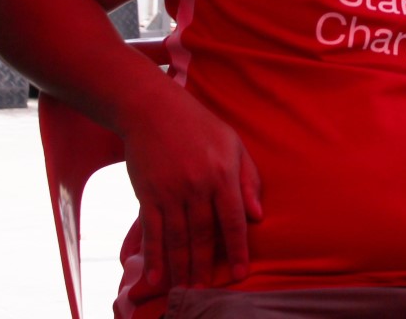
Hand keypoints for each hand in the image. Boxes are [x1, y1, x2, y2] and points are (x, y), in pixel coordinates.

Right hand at [122, 92, 262, 288]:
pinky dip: (154, 257)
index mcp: (223, 174)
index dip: (236, 250)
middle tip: (206, 294)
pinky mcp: (147, 194)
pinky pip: (152, 232)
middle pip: (202, 235)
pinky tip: (156, 278)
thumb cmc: (201, 127)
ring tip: (185, 292)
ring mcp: (170, 191)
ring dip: (181, 268)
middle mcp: (197, 186)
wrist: (154, 110)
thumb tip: (258, 216)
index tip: (240, 274)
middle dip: (204, 267)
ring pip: (177, 238)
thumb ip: (248, 180)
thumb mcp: (234, 145)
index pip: (233, 220)